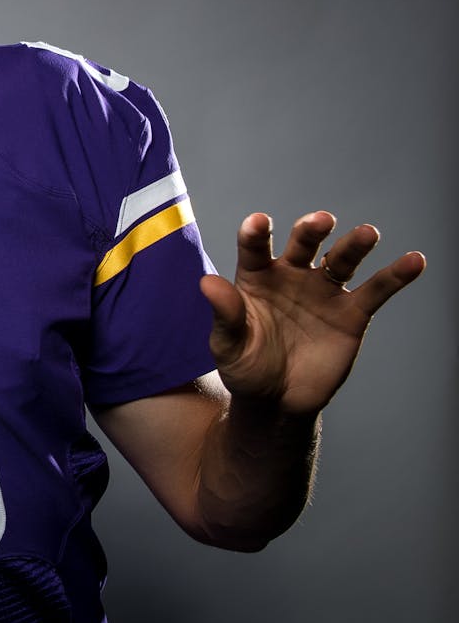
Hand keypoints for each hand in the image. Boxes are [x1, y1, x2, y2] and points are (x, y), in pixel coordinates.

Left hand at [200, 211, 424, 415]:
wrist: (277, 400)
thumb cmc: (245, 366)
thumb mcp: (228, 344)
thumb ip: (224, 313)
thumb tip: (207, 282)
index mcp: (256, 276)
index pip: (255, 247)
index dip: (255, 233)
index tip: (259, 222)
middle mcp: (292, 275)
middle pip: (304, 244)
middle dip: (312, 230)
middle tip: (321, 221)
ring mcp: (324, 291)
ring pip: (342, 260)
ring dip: (355, 245)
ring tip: (368, 234)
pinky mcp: (352, 313)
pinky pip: (376, 290)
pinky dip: (397, 275)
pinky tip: (414, 261)